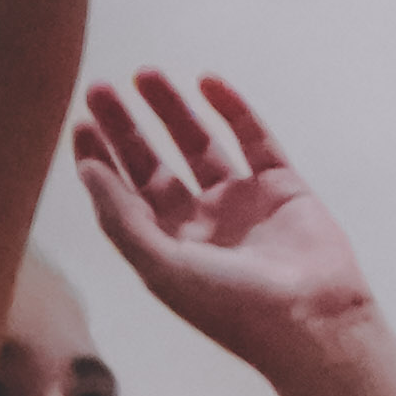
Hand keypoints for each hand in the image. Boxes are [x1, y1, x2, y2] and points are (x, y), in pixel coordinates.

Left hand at [73, 74, 373, 379]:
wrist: (313, 321)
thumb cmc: (234, 308)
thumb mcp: (163, 267)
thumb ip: (121, 218)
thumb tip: (87, 170)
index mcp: (169, 251)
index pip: (124, 197)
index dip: (101, 160)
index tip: (81, 123)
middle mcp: (202, 226)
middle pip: (153, 166)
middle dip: (126, 128)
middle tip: (99, 89)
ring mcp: (242, 204)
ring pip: (199, 144)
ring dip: (171, 110)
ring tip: (143, 73)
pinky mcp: (282, 187)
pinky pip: (254, 138)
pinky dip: (233, 109)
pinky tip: (206, 83)